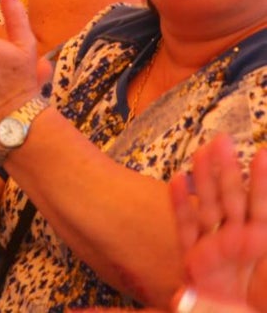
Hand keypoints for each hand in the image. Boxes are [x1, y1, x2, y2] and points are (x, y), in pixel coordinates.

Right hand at [170, 136, 266, 311]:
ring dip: (204, 179)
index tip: (262, 153)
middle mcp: (238, 242)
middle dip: (228, 169)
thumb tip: (264, 226)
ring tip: (201, 152)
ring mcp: (214, 250)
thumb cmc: (257, 298)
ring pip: (208, 208)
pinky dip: (180, 205)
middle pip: (232, 200)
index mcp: (261, 242)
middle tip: (223, 140)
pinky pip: (186, 229)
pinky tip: (178, 181)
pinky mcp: (193, 262)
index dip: (262, 182)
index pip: (262, 206)